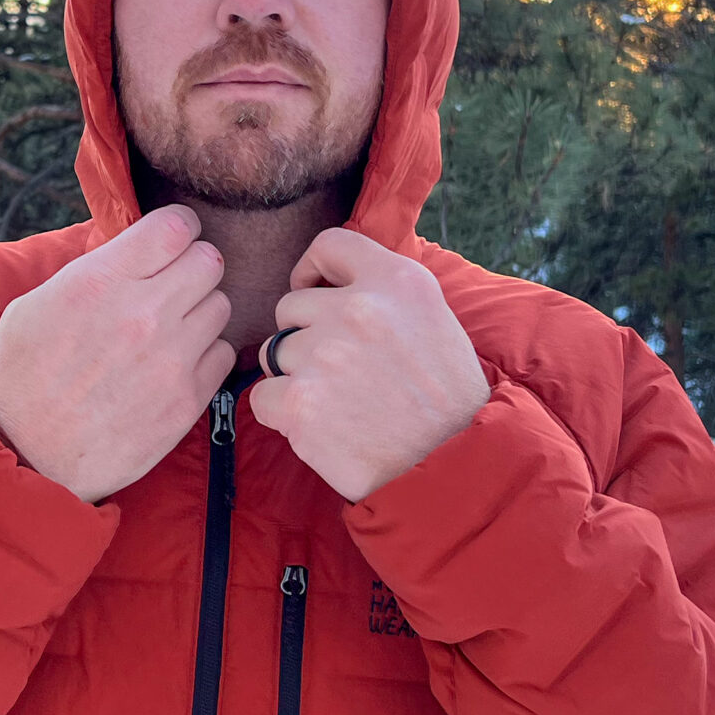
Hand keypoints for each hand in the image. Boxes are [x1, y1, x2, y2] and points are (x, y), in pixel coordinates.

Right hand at [0, 206, 235, 502]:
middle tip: (173, 286)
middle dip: (192, 267)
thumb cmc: (23, 378)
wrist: (27, 457)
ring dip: (200, 312)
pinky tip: (175, 364)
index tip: (171, 243)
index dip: (177, 230)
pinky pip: (224, 353)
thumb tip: (136, 248)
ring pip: (221, 305)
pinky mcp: (188, 399)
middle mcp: (143, 313)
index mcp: (101, 281)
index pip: (176, 226)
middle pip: (209, 260)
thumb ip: (92, 270)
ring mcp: (171, 358)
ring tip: (170, 330)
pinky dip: (205, 355)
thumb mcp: (34, 304)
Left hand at [249, 229, 488, 501]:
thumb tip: (329, 280)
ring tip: (339, 403)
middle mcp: (357, 308)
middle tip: (342, 372)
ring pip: (274, 352)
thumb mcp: (434, 319)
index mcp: (397, 280)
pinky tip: (322, 427)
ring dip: (295, 376)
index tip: (315, 293)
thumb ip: (384, 291)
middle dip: (305, 336)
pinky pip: (262, 397)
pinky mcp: (300, 402)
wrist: (452, 470)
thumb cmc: (446, 400)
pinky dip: (283, 415)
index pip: (329, 244)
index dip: (313, 270)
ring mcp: (324, 354)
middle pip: (291, 306)